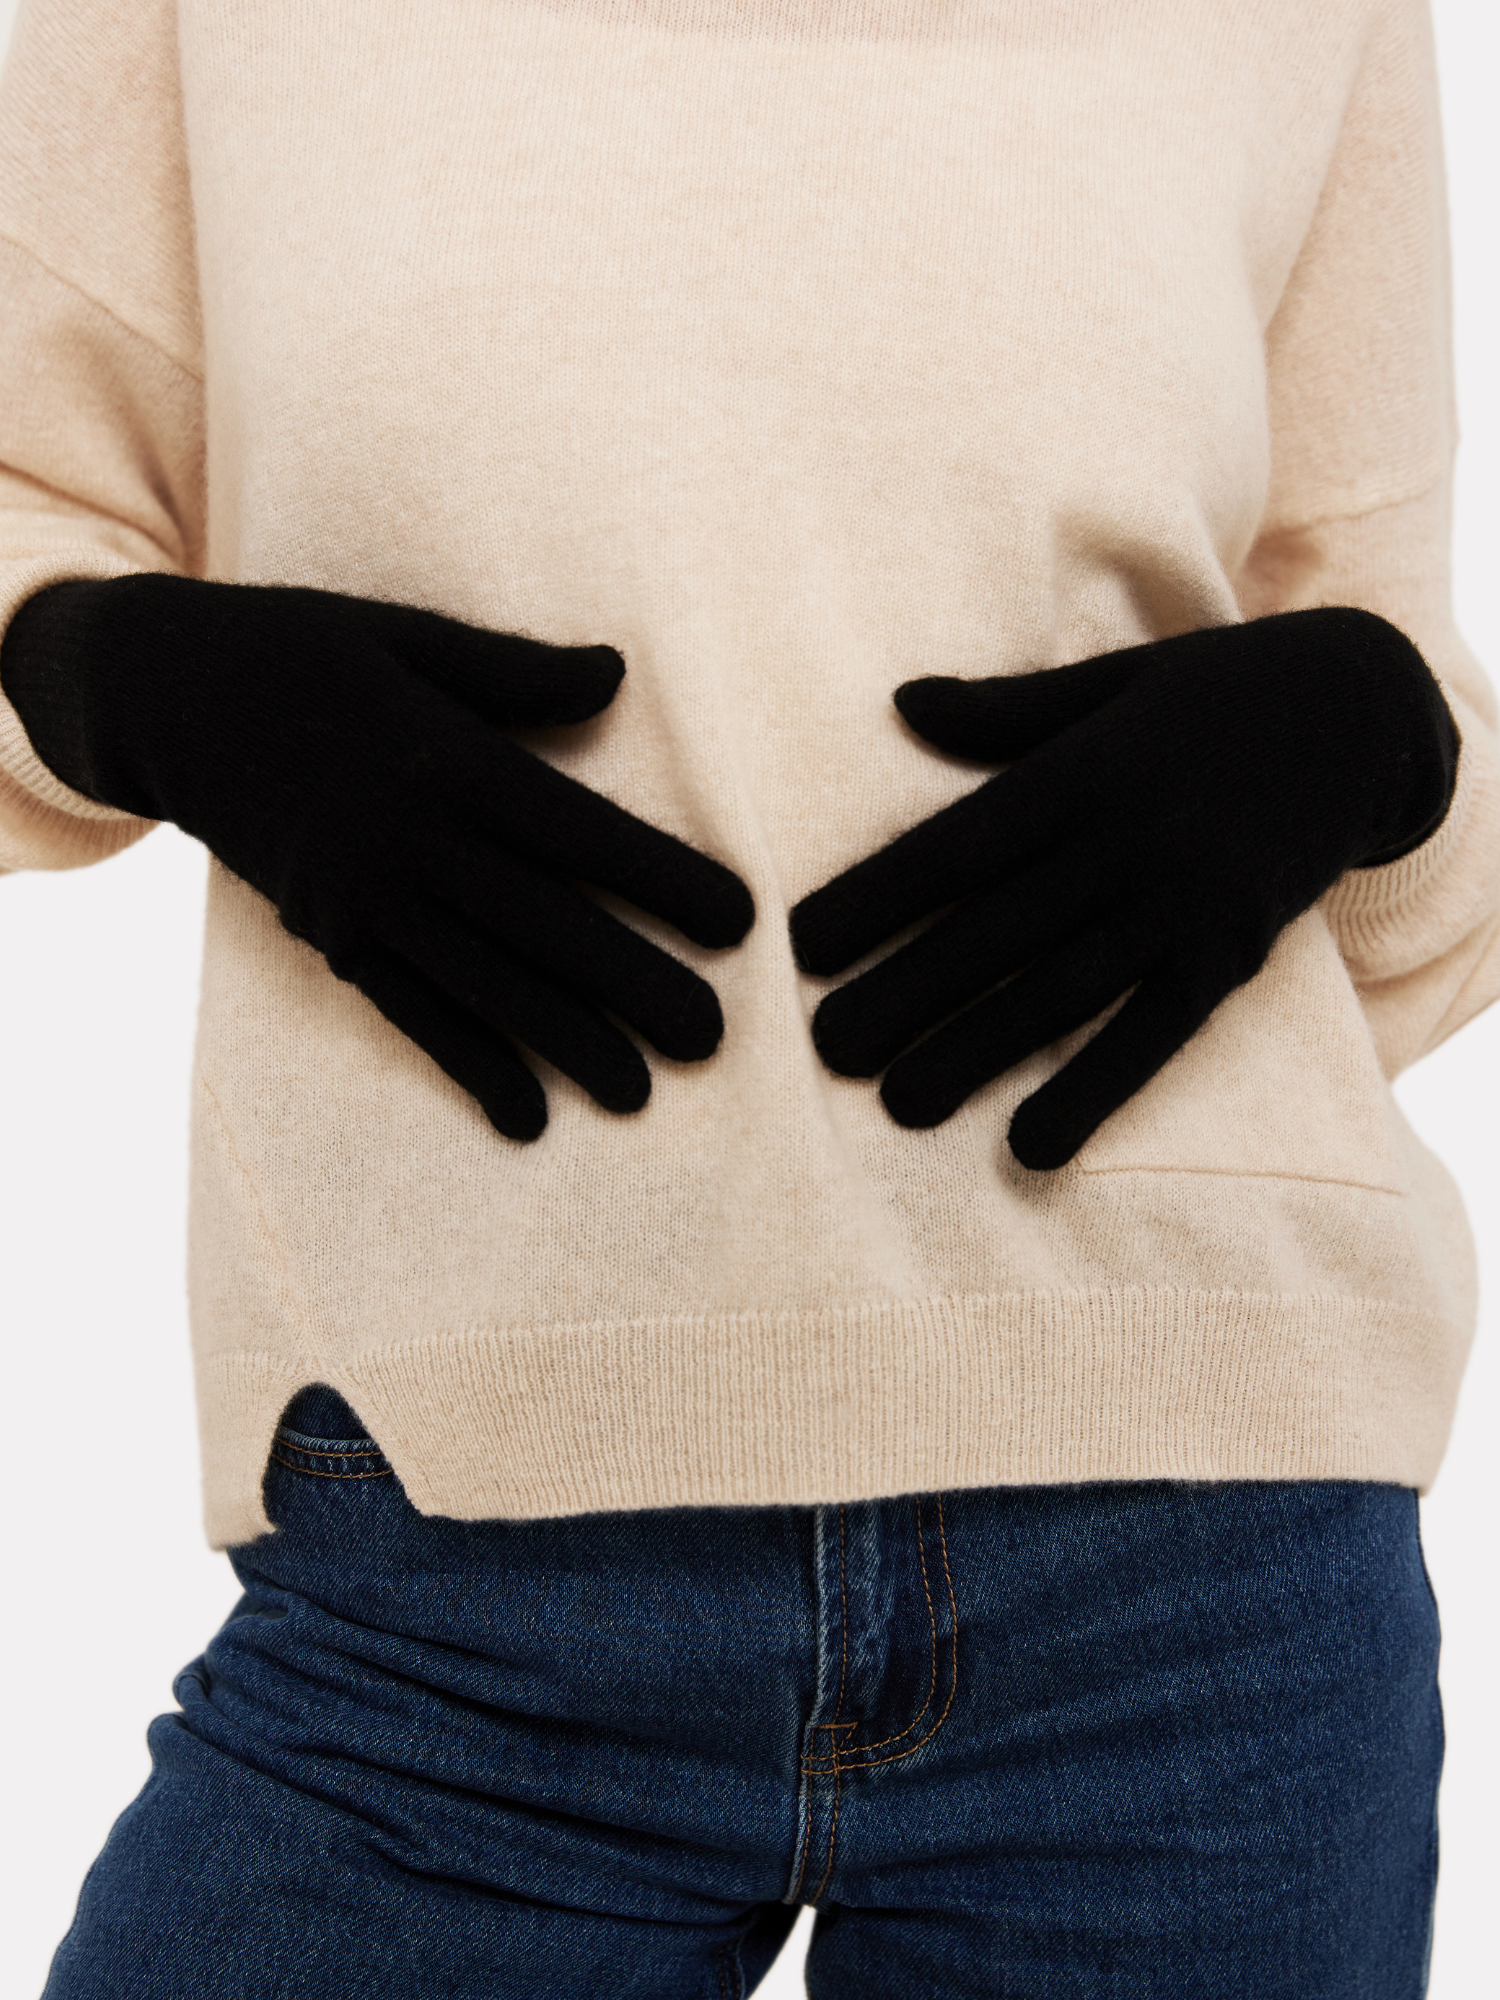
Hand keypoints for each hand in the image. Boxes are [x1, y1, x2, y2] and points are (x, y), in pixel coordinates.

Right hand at [0, 574, 753, 1138]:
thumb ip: (514, 672)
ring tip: (639, 1095)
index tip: (737, 923)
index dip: (660, 880)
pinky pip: (409, 1012)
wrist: (162, 698)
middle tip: (713, 1040)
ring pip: (485, 984)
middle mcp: (413, 842)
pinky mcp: (331, 937)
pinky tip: (525, 1115)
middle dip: (632, 986)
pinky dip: (467, 1065)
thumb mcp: (409, 635)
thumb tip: (617, 677)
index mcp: (449, 759)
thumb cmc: (303, 651)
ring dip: (564, 1043)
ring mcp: (368, 900)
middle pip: (545, 925)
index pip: (579, 832)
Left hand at [790, 608, 1456, 1168]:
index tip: (801, 948)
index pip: (956, 846)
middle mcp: (1122, 841)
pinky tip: (1030, 1145)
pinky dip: (1092, 1091)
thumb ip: (1005, 712)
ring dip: (976, 1051)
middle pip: (992, 930)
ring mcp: (1179, 904)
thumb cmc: (1214, 694)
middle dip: (903, 992)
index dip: (877, 899)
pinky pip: (1151, 1035)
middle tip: (824, 1050)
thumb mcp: (1109, 684)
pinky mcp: (1229, 957)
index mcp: (1078, 773)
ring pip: (1060, 991)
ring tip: (899, 1105)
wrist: (1362, 713)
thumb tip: (903, 703)